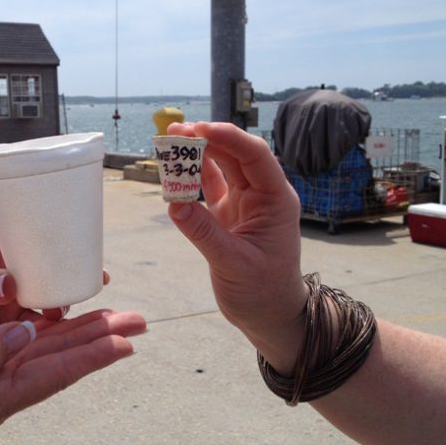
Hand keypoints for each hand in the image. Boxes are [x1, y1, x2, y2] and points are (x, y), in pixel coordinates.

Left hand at [0, 227, 91, 348]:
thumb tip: (9, 284)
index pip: (30, 238)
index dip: (59, 245)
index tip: (82, 256)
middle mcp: (2, 273)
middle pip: (46, 270)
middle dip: (72, 275)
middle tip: (96, 283)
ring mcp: (4, 303)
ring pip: (45, 299)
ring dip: (67, 304)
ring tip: (94, 312)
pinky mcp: (1, 332)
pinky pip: (33, 327)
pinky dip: (53, 331)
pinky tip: (70, 335)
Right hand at [0, 309, 145, 444]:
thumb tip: (24, 335)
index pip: (50, 376)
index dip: (91, 356)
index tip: (127, 340)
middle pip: (57, 363)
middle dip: (99, 341)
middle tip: (138, 323)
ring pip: (43, 352)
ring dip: (80, 334)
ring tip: (115, 320)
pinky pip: (18, 344)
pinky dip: (46, 330)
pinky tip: (59, 319)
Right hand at [165, 122, 308, 369]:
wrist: (270, 316)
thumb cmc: (263, 293)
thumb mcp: (233, 264)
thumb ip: (204, 233)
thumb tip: (174, 203)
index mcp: (275, 200)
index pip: (254, 156)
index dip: (228, 137)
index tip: (199, 128)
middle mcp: (261, 195)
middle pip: (234, 155)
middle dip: (206, 139)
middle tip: (174, 130)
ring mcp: (244, 203)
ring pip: (220, 168)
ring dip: (197, 154)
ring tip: (170, 141)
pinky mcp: (227, 215)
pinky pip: (208, 188)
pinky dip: (191, 177)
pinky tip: (174, 168)